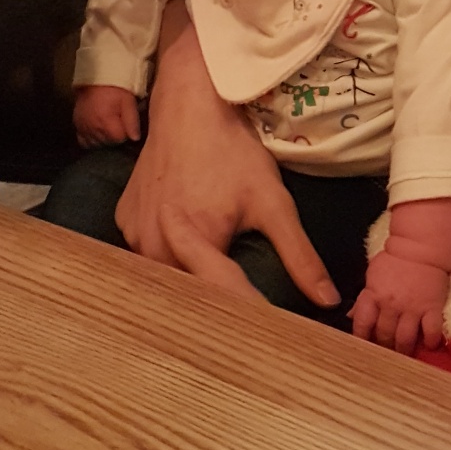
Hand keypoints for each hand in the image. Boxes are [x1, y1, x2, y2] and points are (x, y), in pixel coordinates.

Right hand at [74, 85, 140, 147]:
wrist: (96, 74)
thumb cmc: (116, 87)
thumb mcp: (128, 101)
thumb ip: (132, 121)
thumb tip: (135, 139)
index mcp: (105, 122)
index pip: (119, 140)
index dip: (126, 133)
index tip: (127, 124)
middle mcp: (92, 127)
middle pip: (108, 143)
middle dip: (115, 136)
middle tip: (119, 122)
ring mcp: (82, 126)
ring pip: (96, 144)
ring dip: (104, 139)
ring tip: (109, 127)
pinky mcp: (77, 124)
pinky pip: (83, 141)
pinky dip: (91, 139)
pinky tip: (97, 132)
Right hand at [115, 5, 339, 307]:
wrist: (187, 104)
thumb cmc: (231, 149)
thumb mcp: (272, 201)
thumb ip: (299, 254)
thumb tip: (326, 300)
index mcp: (193, 239)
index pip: (225, 301)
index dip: (252, 324)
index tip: (277, 345)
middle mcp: (154, 242)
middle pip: (187, 299)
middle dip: (217, 316)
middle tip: (248, 333)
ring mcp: (132, 233)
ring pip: (162, 284)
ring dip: (189, 294)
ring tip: (217, 313)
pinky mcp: (123, 222)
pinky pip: (144, 260)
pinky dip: (167, 267)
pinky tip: (187, 269)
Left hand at [351, 247, 449, 354]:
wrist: (421, 247)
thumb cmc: (394, 260)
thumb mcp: (372, 277)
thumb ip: (363, 299)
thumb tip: (350, 318)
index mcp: (373, 295)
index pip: (362, 323)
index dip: (361, 339)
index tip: (362, 349)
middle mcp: (391, 305)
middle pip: (384, 335)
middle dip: (383, 348)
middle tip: (385, 356)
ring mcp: (413, 308)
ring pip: (405, 339)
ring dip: (403, 350)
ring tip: (403, 356)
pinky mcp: (433, 308)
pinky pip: (432, 331)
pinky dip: (430, 342)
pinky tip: (428, 346)